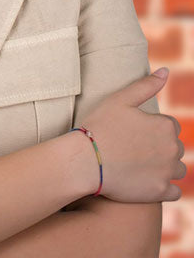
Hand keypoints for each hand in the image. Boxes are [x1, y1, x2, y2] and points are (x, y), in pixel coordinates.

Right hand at [81, 68, 185, 202]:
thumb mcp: (119, 99)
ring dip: (164, 167)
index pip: (169, 125)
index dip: (150, 127)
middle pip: (174, 147)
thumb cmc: (100, 126)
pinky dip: (164, 187)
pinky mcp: (161, 192)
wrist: (86, 160)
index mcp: (165, 126)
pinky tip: (145, 180)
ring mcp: (168, 172)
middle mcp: (173, 149)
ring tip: (138, 164)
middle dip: (159, 147)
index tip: (132, 131)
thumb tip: (166, 71)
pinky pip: (174, 191)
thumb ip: (145, 85)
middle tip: (131, 148)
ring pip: (177, 169)